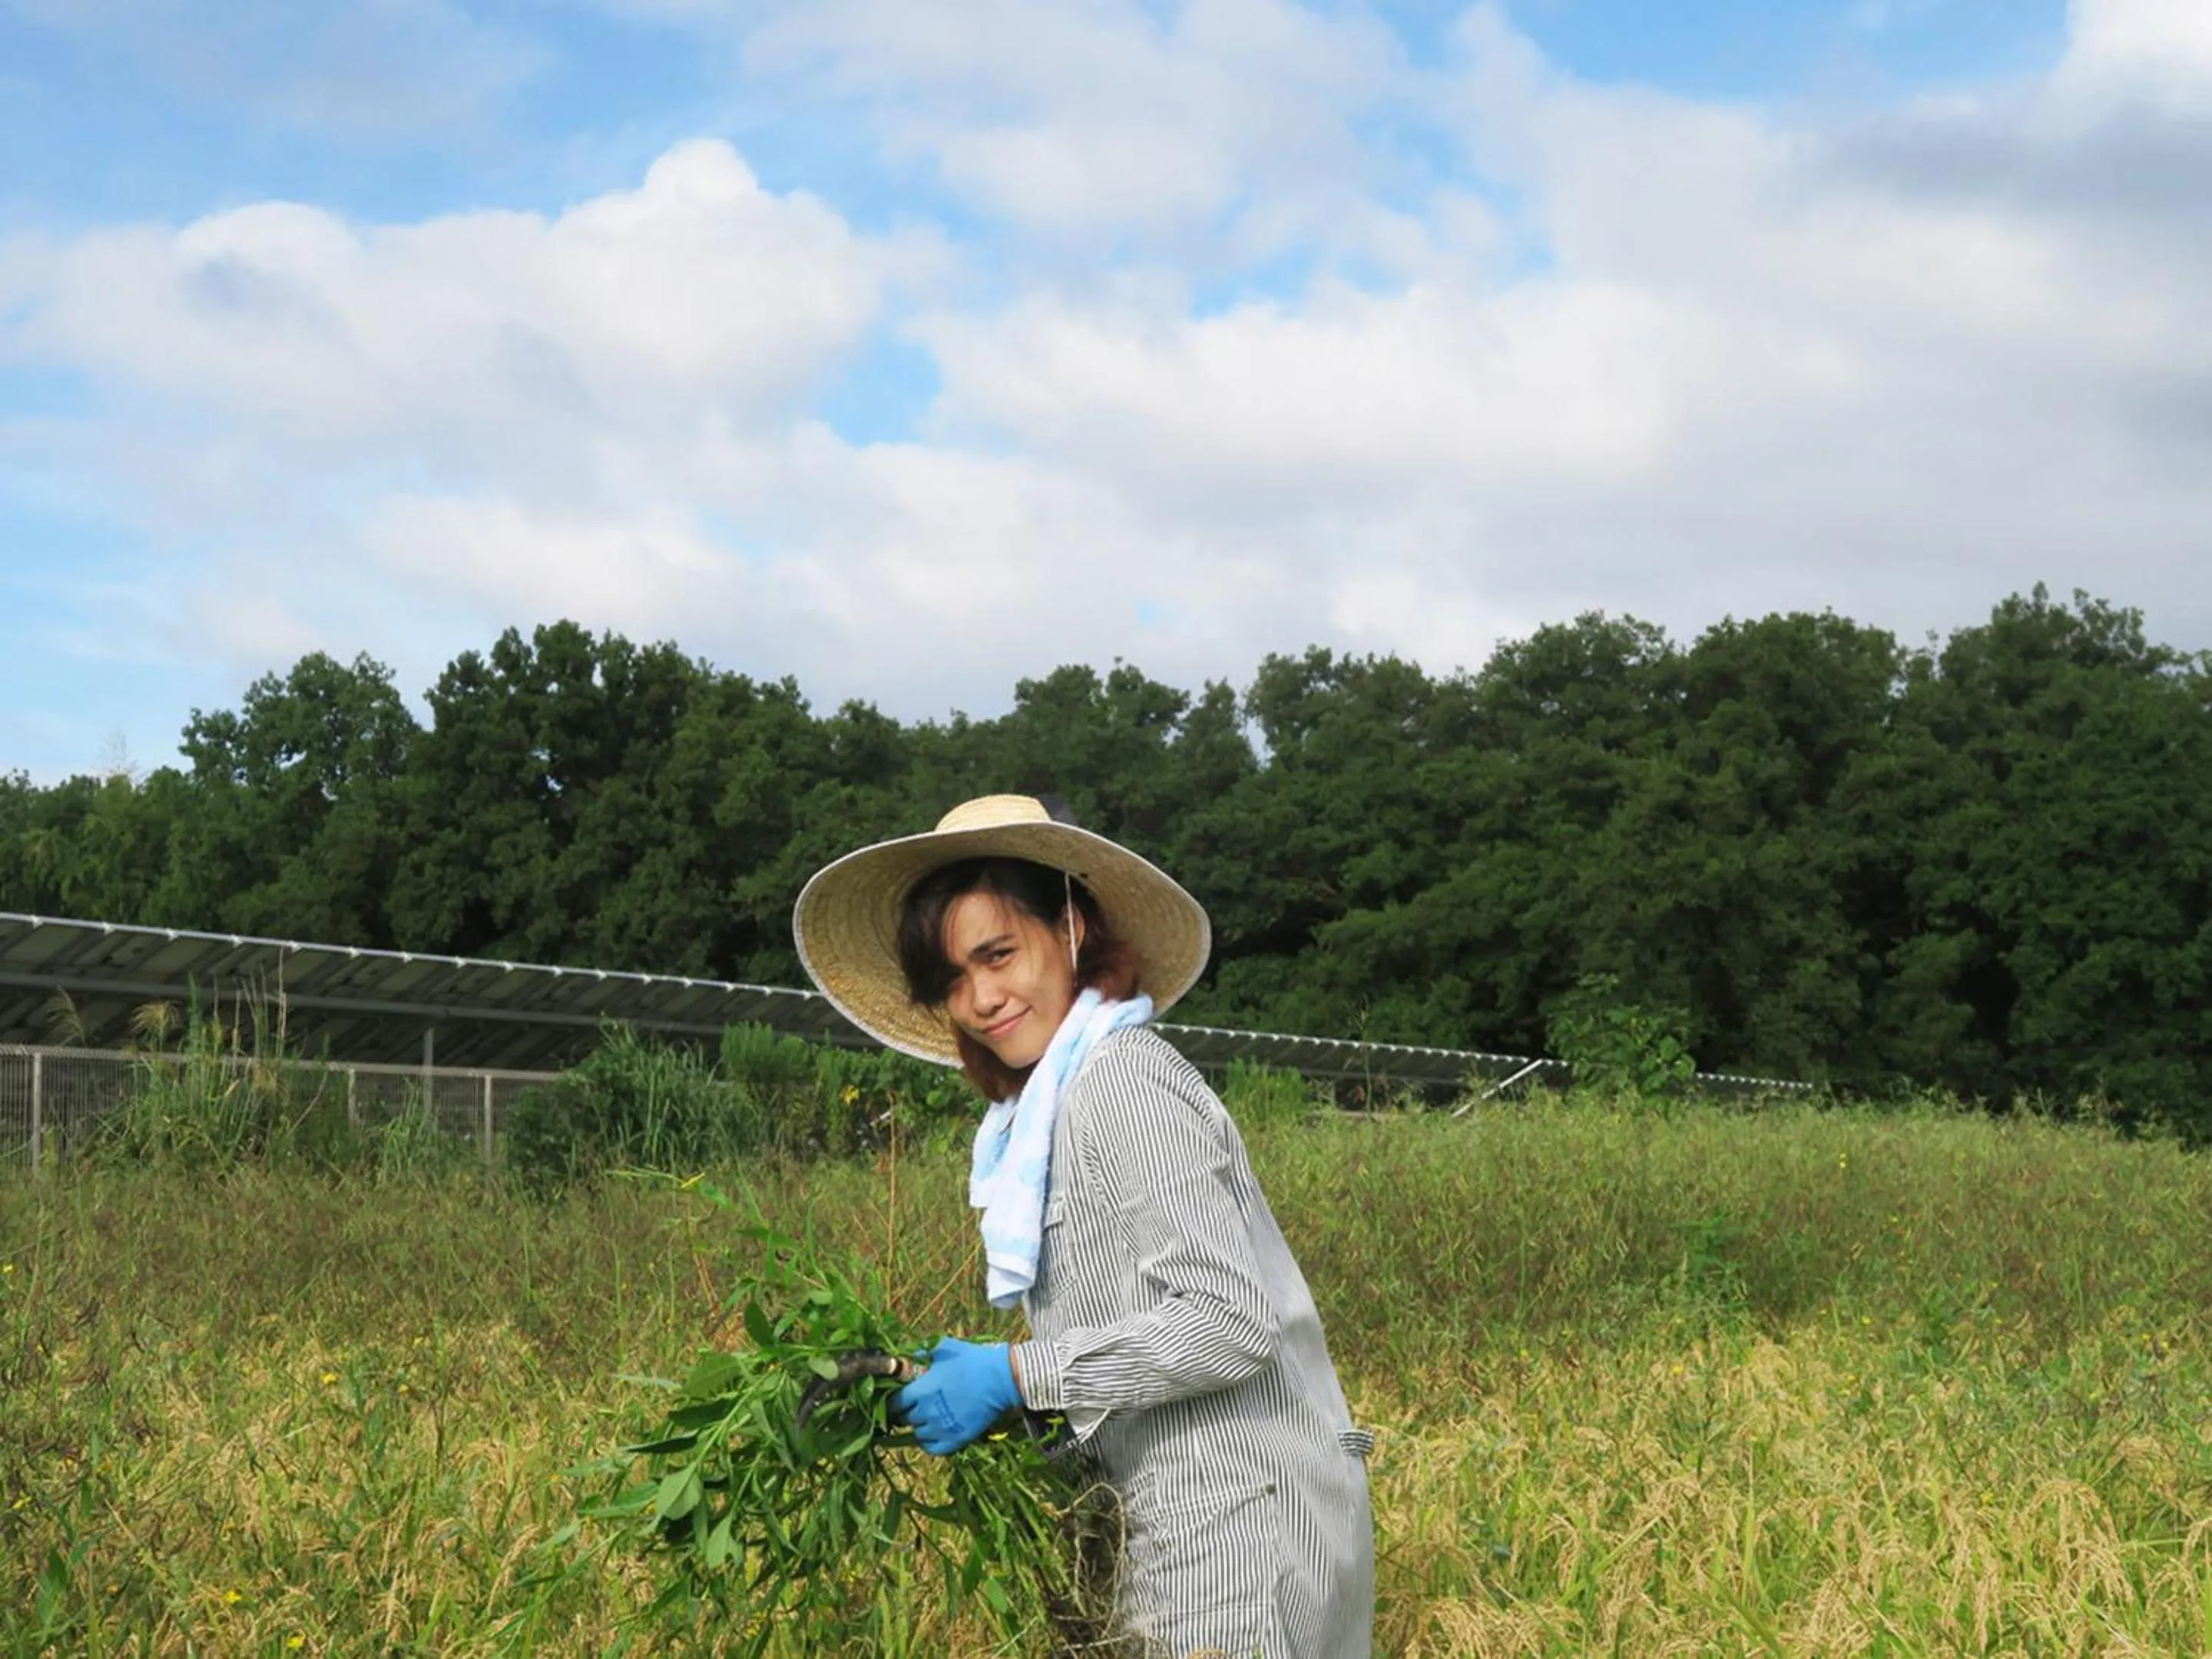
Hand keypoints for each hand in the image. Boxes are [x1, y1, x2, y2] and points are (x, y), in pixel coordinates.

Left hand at [891, 1337, 1021, 1455]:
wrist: (1001, 1379)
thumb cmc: (972, 1360)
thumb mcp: (944, 1348)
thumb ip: (922, 1352)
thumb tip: (907, 1356)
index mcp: (921, 1390)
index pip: (894, 1404)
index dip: (892, 1403)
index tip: (895, 1401)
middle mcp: (927, 1412)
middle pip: (904, 1420)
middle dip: (904, 1414)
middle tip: (911, 1408)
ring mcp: (941, 1428)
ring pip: (918, 1434)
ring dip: (918, 1427)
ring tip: (925, 1419)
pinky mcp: (956, 1439)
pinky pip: (933, 1449)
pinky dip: (929, 1443)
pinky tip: (932, 1435)